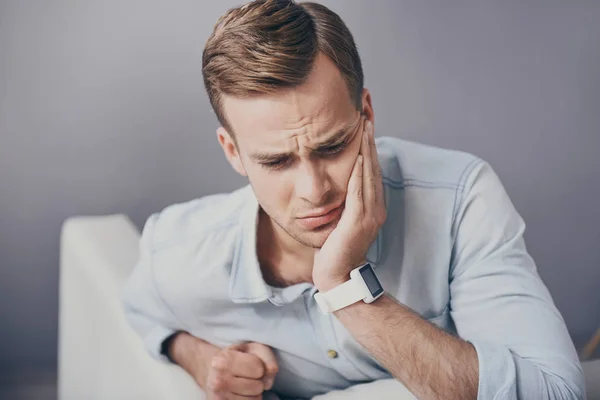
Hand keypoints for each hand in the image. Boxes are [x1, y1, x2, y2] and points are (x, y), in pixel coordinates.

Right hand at [205, 342, 278, 399]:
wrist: (214, 371)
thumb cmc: (238, 357)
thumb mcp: (253, 348)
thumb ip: (266, 356)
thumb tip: (272, 370)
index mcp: (223, 360)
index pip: (259, 369)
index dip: (260, 366)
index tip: (250, 363)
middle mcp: (218, 381)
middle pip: (258, 387)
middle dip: (258, 381)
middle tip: (247, 375)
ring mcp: (219, 398)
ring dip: (254, 393)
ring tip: (243, 384)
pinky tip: (240, 393)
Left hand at [312, 119, 385, 291]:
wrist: (337, 276)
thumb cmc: (334, 250)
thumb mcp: (340, 221)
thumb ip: (342, 203)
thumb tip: (335, 185)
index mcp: (372, 206)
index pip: (371, 168)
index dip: (369, 144)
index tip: (364, 120)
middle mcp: (376, 207)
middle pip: (373, 165)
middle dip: (370, 137)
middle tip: (367, 111)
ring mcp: (370, 213)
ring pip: (369, 173)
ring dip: (367, 147)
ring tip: (364, 123)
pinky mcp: (359, 220)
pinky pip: (359, 189)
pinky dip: (360, 169)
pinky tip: (358, 152)